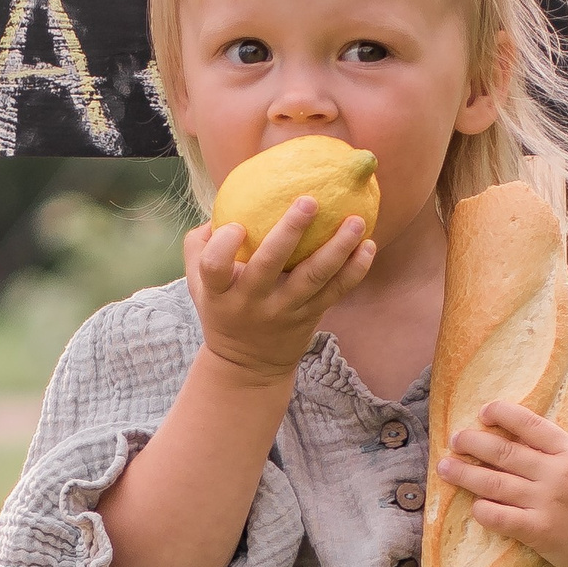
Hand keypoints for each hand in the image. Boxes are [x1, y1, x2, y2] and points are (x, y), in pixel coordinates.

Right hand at [183, 199, 374, 383]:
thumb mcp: (199, 286)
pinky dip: (355, 269)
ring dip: (337, 247)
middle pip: (269, 265)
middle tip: (309, 200)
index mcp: (220, 293)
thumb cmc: (223, 310)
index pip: (214, 266)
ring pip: (313, 277)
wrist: (248, 366)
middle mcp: (252, 302)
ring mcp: (284, 310)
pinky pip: (336, 291)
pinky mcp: (310, 316)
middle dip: (290, 231)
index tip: (238, 225)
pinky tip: (368, 245)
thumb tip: (221, 208)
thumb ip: (200, 245)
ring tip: (355, 220)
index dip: (224, 244)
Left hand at [435, 400, 567, 566]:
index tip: (484, 411)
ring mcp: (547, 503)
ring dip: (465, 474)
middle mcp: (557, 474)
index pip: (531, 425)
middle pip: (505, 452)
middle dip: (474, 443)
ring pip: (495, 484)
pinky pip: (501, 518)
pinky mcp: (540, 532)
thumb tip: (528, 437)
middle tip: (455, 439)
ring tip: (444, 467)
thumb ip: (563, 453)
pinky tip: (473, 505)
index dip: (504, 415)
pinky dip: (483, 510)